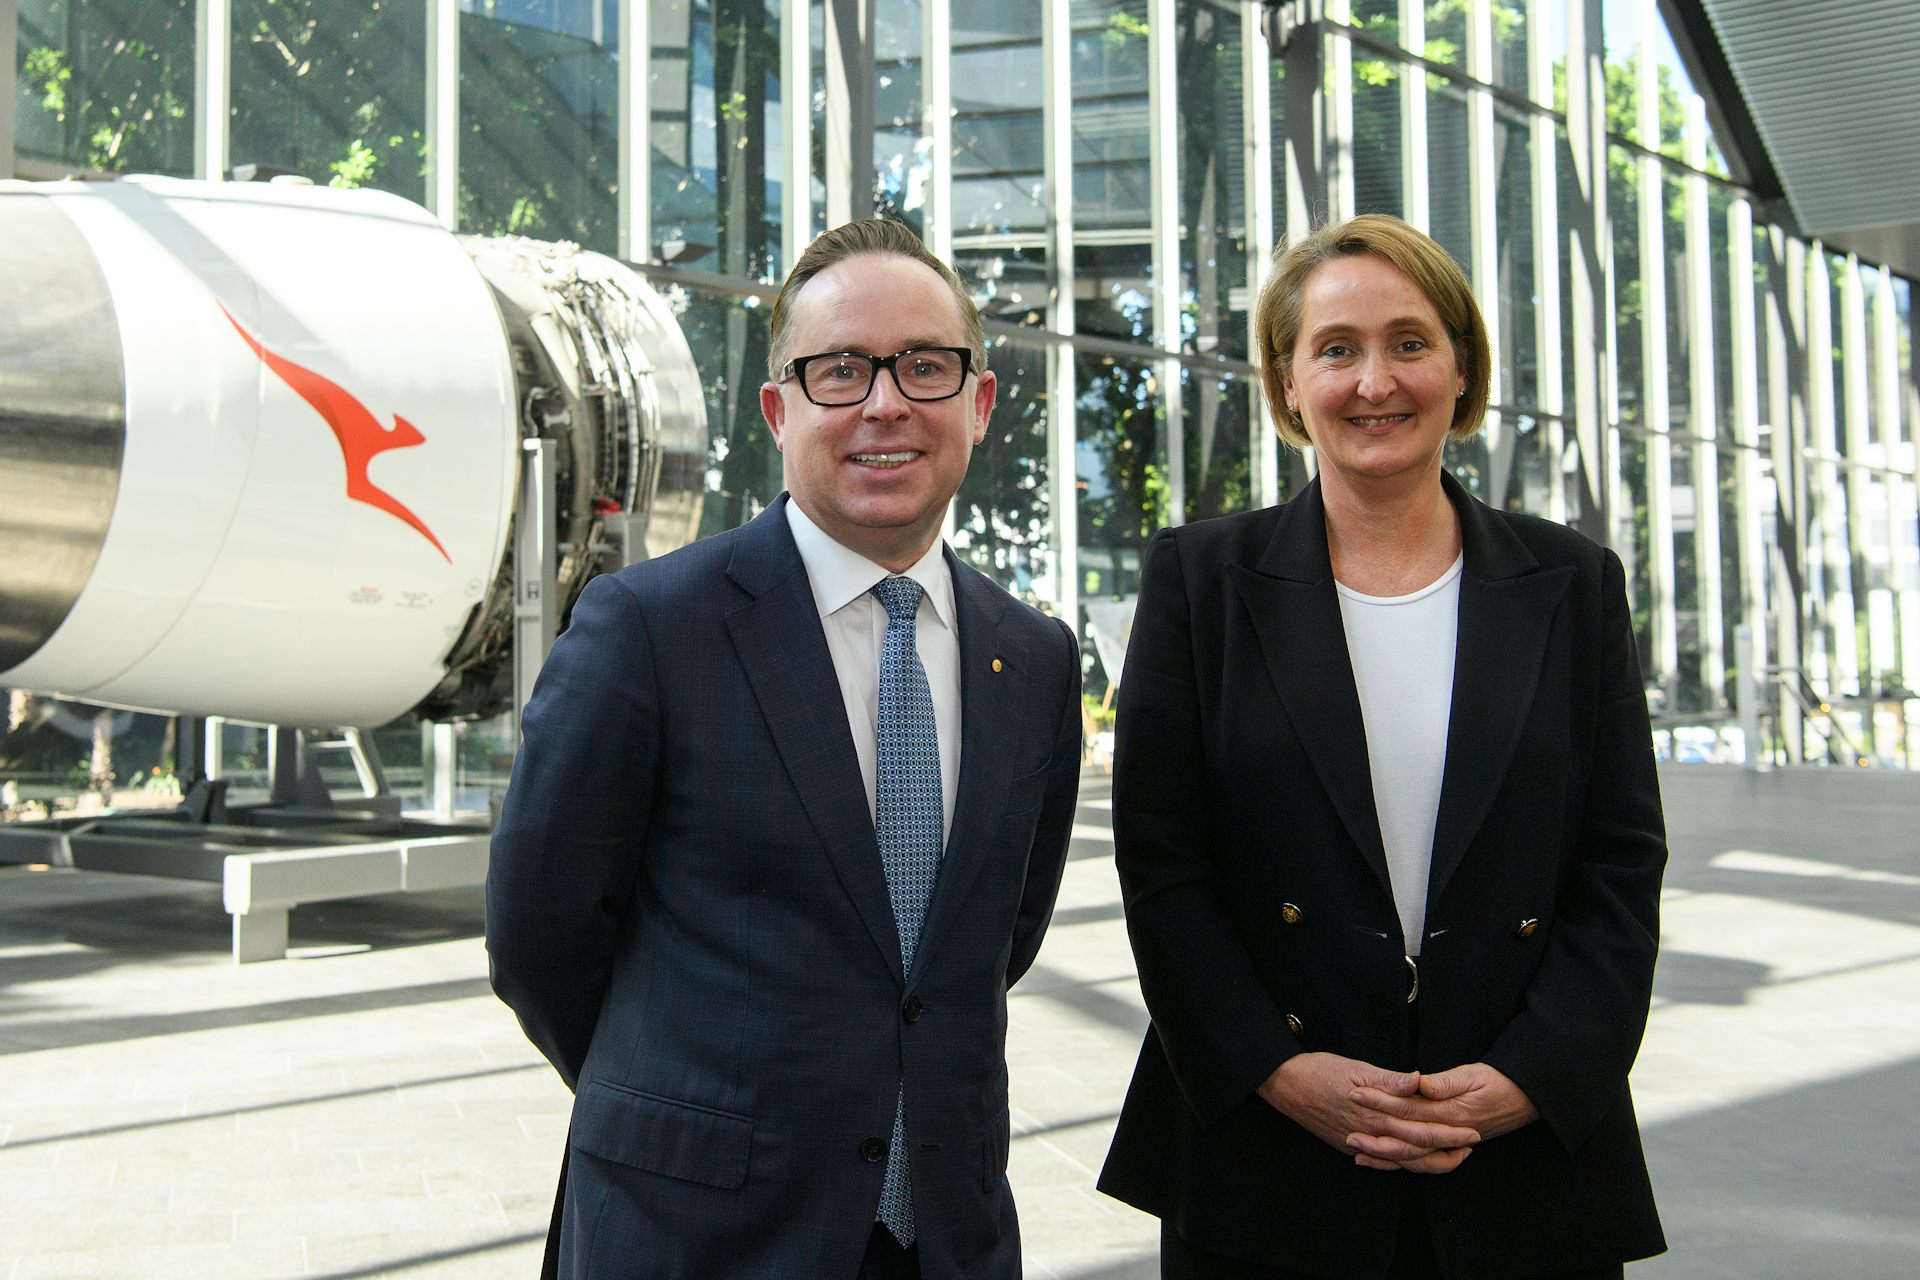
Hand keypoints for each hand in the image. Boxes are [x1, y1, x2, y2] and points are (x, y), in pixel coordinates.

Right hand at [1257, 1053, 1478, 1173]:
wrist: (1286, 1085)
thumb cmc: (1321, 1070)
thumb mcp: (1358, 1067)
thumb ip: (1391, 1079)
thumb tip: (1419, 1081)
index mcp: (1378, 1114)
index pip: (1423, 1131)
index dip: (1450, 1134)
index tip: (1473, 1133)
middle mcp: (1371, 1134)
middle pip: (1417, 1150)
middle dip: (1448, 1150)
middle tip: (1472, 1147)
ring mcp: (1359, 1143)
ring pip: (1401, 1160)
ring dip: (1429, 1161)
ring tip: (1451, 1157)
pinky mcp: (1347, 1144)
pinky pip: (1379, 1161)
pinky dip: (1398, 1163)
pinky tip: (1410, 1162)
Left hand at [1346, 1061, 1537, 1170]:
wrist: (1525, 1098)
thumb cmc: (1498, 1082)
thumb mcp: (1473, 1074)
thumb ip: (1445, 1082)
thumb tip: (1419, 1082)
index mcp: (1451, 1113)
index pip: (1408, 1109)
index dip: (1380, 1101)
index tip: (1355, 1092)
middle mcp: (1448, 1133)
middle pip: (1405, 1137)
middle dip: (1374, 1131)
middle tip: (1346, 1128)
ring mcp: (1448, 1144)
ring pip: (1410, 1157)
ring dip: (1382, 1152)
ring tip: (1354, 1147)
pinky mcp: (1448, 1147)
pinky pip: (1420, 1162)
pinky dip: (1397, 1162)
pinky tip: (1376, 1159)